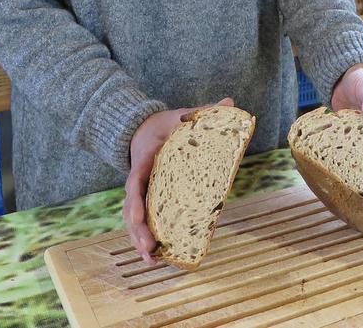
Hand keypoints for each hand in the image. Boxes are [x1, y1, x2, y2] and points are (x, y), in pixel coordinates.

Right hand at [124, 97, 233, 263]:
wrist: (143, 128)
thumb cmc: (166, 124)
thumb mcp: (182, 115)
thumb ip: (203, 111)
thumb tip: (230, 102)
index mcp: (145, 160)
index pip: (136, 181)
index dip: (135, 200)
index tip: (136, 216)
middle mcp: (138, 179)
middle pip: (132, 207)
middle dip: (138, 229)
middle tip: (149, 247)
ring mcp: (140, 191)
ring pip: (134, 219)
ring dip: (140, 239)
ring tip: (151, 259)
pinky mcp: (145, 200)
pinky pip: (142, 221)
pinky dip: (145, 238)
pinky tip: (154, 257)